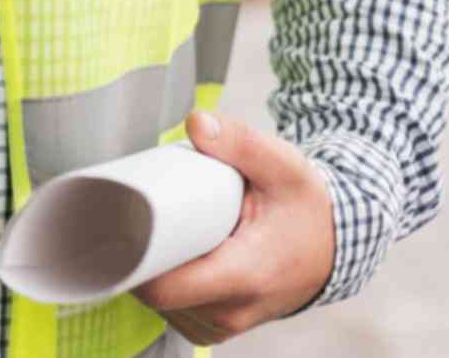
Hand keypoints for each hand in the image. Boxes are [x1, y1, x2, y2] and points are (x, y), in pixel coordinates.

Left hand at [129, 110, 334, 345]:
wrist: (337, 243)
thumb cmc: (307, 205)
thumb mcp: (282, 165)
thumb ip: (239, 141)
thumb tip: (196, 122)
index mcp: (244, 275)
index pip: (163, 289)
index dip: (128, 262)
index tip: (112, 226)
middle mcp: (232, 310)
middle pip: (155, 297)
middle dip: (134, 258)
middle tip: (125, 215)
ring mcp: (226, 324)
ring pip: (162, 309)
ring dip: (149, 273)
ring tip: (148, 231)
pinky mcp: (221, 325)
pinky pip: (176, 314)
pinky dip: (165, 288)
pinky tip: (163, 256)